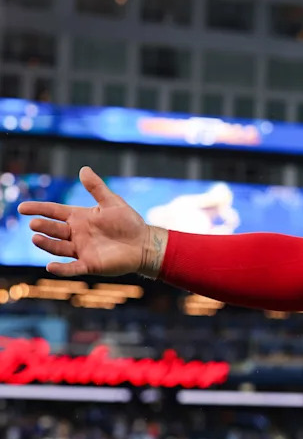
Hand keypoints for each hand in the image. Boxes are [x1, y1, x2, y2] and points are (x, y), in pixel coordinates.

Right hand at [16, 167, 164, 277]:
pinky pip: (72, 268)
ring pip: (58, 247)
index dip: (38, 209)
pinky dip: (61, 269)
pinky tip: (51, 266)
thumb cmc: (129, 222)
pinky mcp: (90, 264)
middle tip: (34, 223)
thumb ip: (97, 188)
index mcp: (79, 217)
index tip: (22, 207)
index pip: (54, 212)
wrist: (145, 243)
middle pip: (54, 229)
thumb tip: (83, 169)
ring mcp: (81, 250)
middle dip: (43, 226)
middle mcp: (76, 234)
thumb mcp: (112, 202)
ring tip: (36, 238)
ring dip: (47, 244)